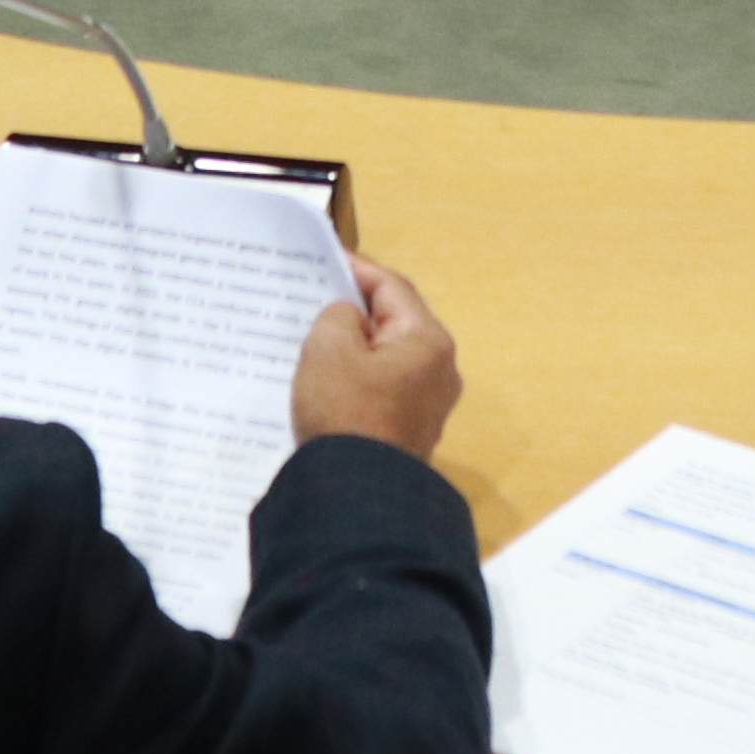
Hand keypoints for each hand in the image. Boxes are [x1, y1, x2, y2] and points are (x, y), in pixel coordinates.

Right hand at [289, 255, 462, 456]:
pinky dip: (357, 375)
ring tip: (314, 334)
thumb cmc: (345, 412)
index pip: (391, 287)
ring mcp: (429, 403)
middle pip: (393, 321)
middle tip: (314, 295)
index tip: (322, 258)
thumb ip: (338, 315)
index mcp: (428, 341)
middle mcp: (440, 368)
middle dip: (354, 308)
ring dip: (354, 345)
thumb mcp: (329, 348)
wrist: (356, 495)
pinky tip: (327, 377)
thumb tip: (349, 319)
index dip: (355, 268)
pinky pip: (382, 387)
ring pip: (387, 356)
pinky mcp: (411, 429)